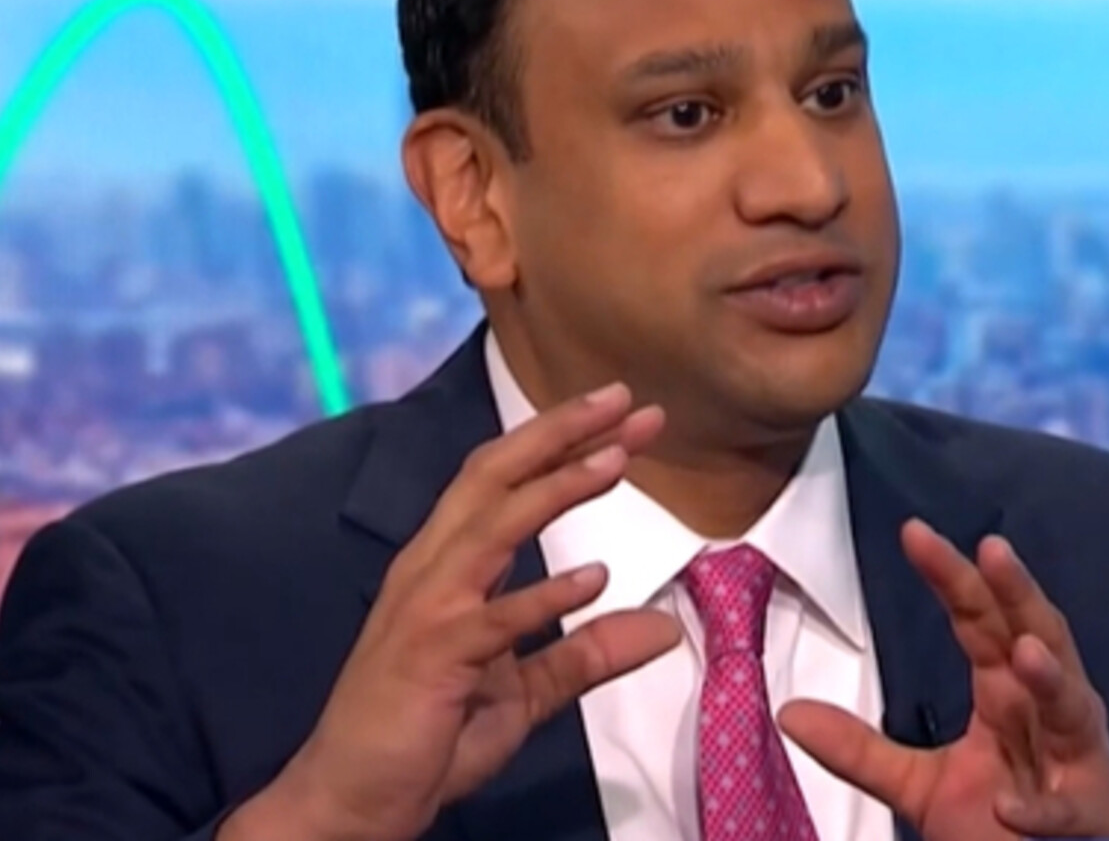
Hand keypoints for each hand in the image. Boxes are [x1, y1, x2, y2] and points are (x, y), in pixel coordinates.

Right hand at [221, 384, 681, 840]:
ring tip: (617, 461)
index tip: (626, 413)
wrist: (351, 800)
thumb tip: (664, 627)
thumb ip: (588, 654)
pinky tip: (593, 578)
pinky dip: (543, 596)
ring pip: (492, 527)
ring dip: (556, 488)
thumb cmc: (427, 737)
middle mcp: (430, 571)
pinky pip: (492, 619)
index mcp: (447, 566)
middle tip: (628, 402)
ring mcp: (426, 612)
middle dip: (561, 433)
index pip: (505, 482)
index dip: (562, 441)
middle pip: (494, 477)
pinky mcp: (430, 659)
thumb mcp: (526, 690)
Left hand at [780, 520, 1108, 839]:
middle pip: (1038, 638)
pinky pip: (1064, 810)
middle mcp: (1049, 711)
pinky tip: (1008, 806)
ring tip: (1023, 651)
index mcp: (1007, 693)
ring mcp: (1078, 761)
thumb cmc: (1001, 825)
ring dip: (1051, 682)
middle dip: (1018, 595)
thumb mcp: (920, 786)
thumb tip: (788, 711)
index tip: (914, 533)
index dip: (953, 577)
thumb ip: (861, 750)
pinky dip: (1041, 808)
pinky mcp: (1089, 817)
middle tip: (992, 549)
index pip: (980, 621)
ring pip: (1071, 709)